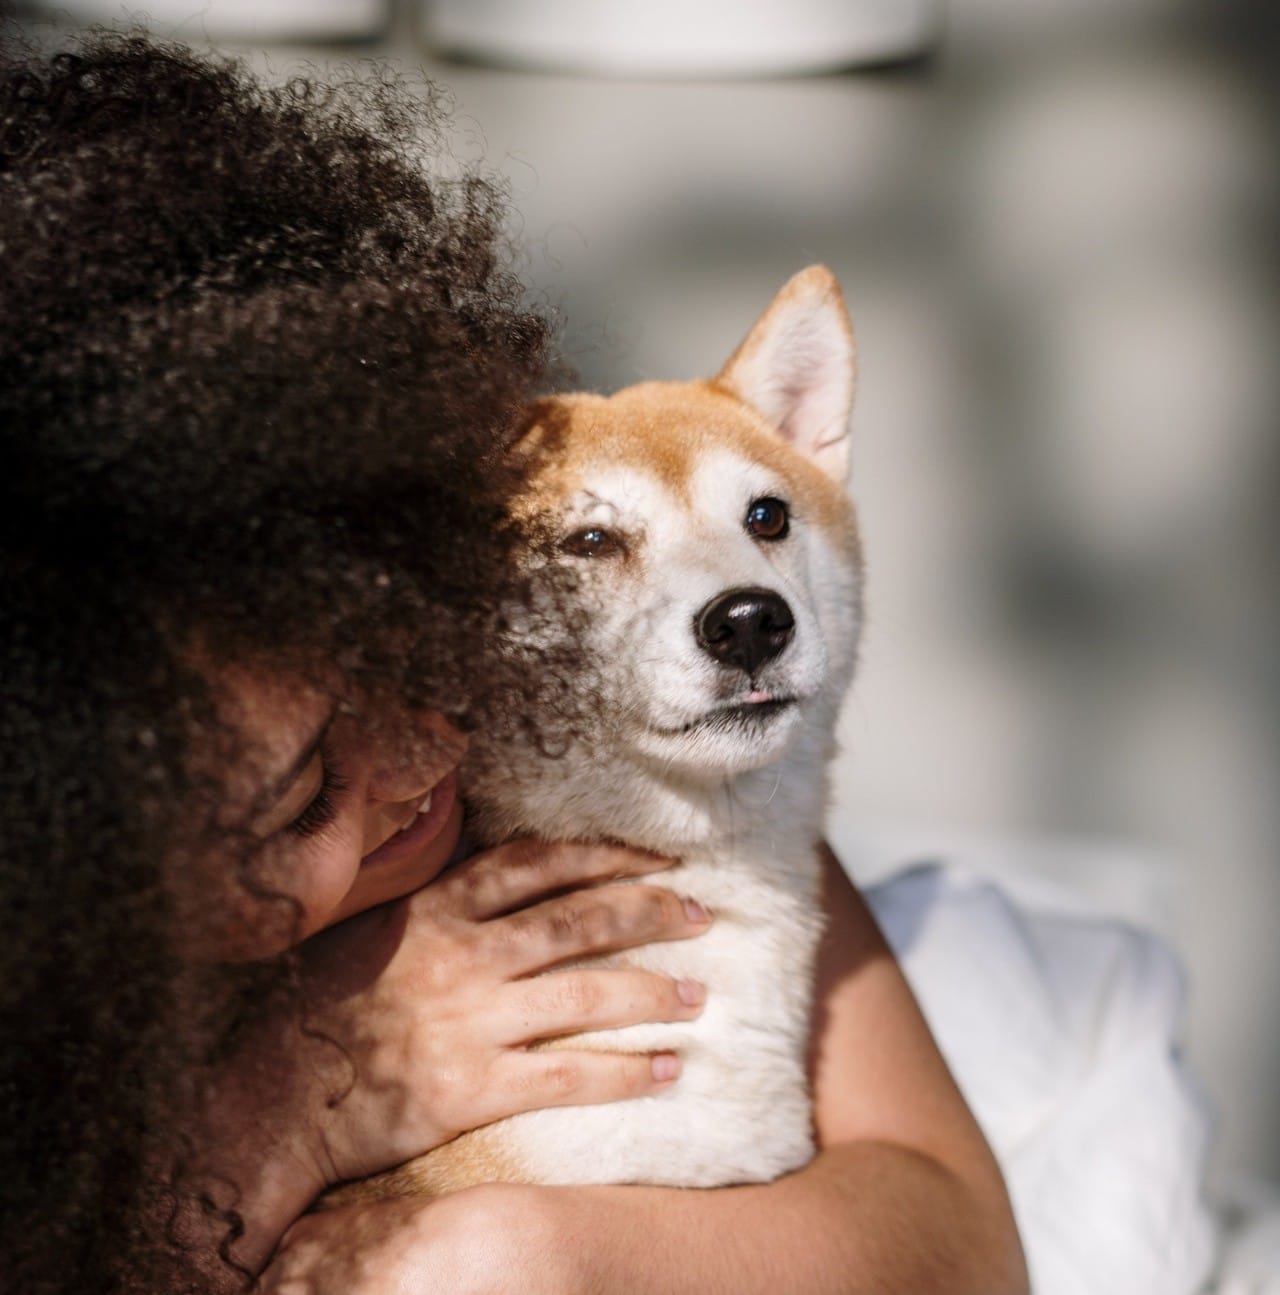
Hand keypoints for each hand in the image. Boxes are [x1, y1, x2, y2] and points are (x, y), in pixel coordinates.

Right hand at [194, 841, 709, 1274]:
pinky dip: (626, 1071)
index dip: (608, 858)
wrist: (270, 1094)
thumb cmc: (318, 1006)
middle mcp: (464, 954)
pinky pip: (569, 1074)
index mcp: (439, 908)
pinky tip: (667, 1069)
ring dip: (652, 991)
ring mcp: (471, 1020)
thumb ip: (438, 903)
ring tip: (697, 995)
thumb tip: (501, 878)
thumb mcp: (372, 928)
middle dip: (650, 912)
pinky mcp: (473, 1087)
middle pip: (580, 920)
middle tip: (700, 916)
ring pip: (586, 993)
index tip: (658, 861)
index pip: (540, 864)